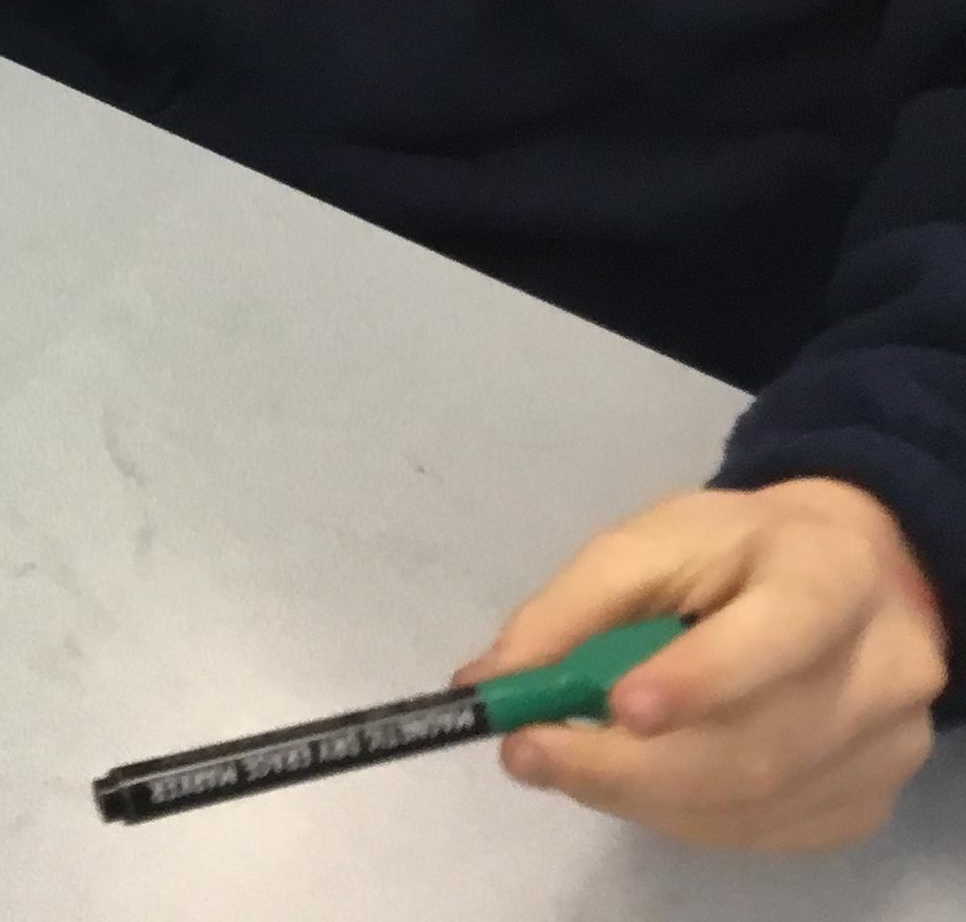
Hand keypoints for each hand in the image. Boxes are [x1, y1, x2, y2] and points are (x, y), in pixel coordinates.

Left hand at [463, 481, 948, 850]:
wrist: (844, 575)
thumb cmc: (733, 551)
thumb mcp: (647, 543)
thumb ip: (569, 608)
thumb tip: (485, 686)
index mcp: (831, 573)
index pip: (780, 634)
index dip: (701, 679)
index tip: (613, 709)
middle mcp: (885, 667)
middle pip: (762, 745)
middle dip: (630, 765)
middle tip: (530, 754)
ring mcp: (887, 745)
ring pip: (755, 801)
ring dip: (639, 795)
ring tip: (563, 763)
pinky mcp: (868, 799)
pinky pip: (762, 831)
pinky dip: (679, 817)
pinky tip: (634, 782)